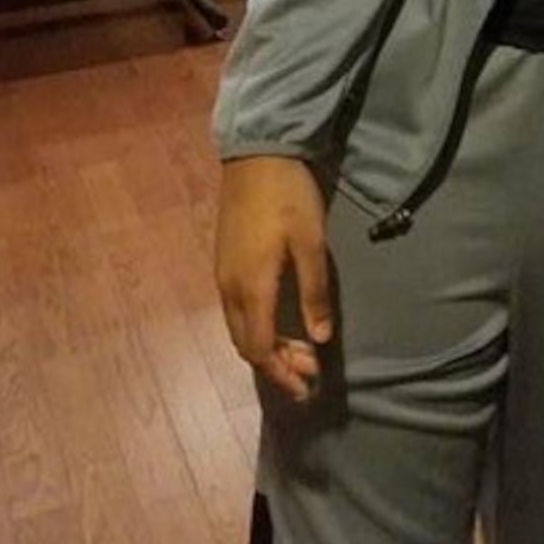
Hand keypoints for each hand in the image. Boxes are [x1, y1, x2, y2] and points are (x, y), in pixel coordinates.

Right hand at [215, 155, 332, 401]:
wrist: (255, 155)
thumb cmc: (288, 197)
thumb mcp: (311, 242)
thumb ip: (315, 292)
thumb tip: (320, 339)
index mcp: (252, 288)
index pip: (260, 349)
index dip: (282, 374)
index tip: (306, 388)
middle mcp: (230, 290)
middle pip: (247, 345)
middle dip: (276, 367)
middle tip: (309, 374)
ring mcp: (223, 276)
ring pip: (239, 329)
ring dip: (267, 348)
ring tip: (299, 353)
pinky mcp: (224, 262)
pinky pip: (236, 312)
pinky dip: (257, 328)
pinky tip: (278, 323)